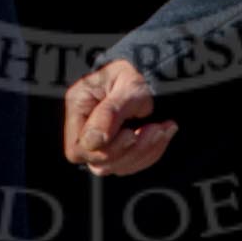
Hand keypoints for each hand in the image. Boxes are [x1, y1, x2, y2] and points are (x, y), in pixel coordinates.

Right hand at [63, 59, 175, 175]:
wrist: (149, 72)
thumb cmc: (135, 75)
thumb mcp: (128, 86)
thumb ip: (110, 112)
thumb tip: (95, 141)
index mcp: (78, 105)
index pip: (79, 147)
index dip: (106, 148)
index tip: (131, 133)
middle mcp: (83, 127)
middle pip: (97, 161)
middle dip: (130, 151)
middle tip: (156, 130)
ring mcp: (99, 142)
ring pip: (116, 167)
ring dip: (144, 152)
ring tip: (163, 129)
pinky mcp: (115, 151)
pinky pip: (130, 165)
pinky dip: (150, 153)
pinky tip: (163, 133)